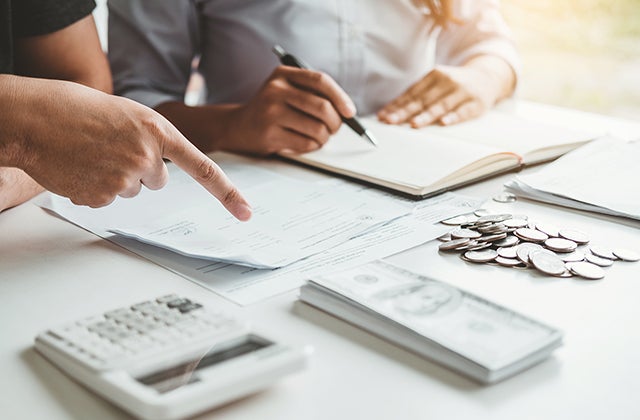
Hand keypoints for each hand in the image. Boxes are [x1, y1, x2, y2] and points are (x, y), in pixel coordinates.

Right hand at [1, 76, 250, 219]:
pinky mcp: (101, 197)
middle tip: (113, 148)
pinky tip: (80, 166)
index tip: (246, 213)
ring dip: (117, 176)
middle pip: (158, 180)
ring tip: (92, 153)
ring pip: (132, 190)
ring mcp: (124, 179)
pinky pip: (108, 199)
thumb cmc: (80, 109)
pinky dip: (96, 187)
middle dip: (141, 168)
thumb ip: (154, 139)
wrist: (36, 117)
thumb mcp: (130, 114)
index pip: (204, 169)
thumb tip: (161, 171)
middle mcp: (147, 157)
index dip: (228, 193)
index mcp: (160, 131)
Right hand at [223, 66, 355, 154]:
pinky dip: (311, 146)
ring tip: (318, 137)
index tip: (350, 112)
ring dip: (324, 138)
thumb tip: (346, 111)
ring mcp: (271, 112)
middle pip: (322, 107)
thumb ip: (313, 94)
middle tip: (334, 129)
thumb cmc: (272, 110)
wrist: (238, 127)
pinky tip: (303, 143)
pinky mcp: (270, 134)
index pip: (320, 81)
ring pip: (317, 128)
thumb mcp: (287, 91)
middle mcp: (276, 90)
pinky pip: (306, 144)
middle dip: (335, 123)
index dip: (340, 97)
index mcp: (283, 74)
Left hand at [377, 57, 514, 127]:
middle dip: (405, 112)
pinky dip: (454, 117)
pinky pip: (463, 111)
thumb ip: (417, 95)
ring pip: (441, 106)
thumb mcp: (437, 83)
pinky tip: (444, 123)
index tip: (383, 115)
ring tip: (413, 124)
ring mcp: (462, 92)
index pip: (412, 93)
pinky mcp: (476, 103)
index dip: (397, 105)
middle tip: (391, 121)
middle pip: (423, 100)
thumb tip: (390, 111)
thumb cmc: (454, 84)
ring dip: (426, 116)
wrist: (488, 77)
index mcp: (435, 76)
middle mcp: (447, 82)